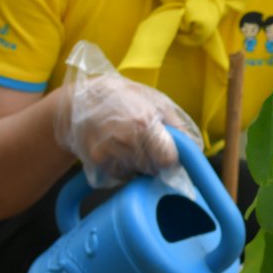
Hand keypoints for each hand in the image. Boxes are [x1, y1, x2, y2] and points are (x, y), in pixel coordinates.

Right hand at [52, 40, 197, 186]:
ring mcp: (111, 153)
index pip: (169, 159)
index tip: (168, 153)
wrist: (78, 103)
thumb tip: (195, 149)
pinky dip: (123, 167)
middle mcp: (127, 141)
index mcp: (145, 123)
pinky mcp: (98, 163)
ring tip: (129, 143)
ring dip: (139, 165)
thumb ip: (178, 125)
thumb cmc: (122, 97)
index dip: (171, 158)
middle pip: (154, 169)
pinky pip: (121, 175)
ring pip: (138, 173)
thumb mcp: (155, 101)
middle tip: (146, 143)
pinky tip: (117, 149)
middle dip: (155, 161)